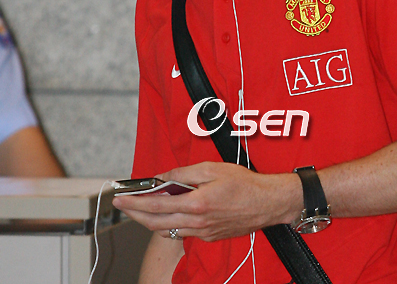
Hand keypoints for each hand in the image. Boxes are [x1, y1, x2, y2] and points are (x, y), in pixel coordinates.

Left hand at [113, 162, 302, 241]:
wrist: (268, 203)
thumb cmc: (244, 183)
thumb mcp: (212, 168)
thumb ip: (183, 172)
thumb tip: (163, 177)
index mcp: (196, 203)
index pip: (156, 206)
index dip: (134, 203)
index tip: (121, 198)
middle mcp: (197, 222)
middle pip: (155, 223)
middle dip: (134, 214)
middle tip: (122, 205)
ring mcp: (203, 233)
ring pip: (167, 230)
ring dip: (150, 220)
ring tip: (141, 208)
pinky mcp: (209, 236)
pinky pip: (182, 232)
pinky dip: (169, 223)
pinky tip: (168, 213)